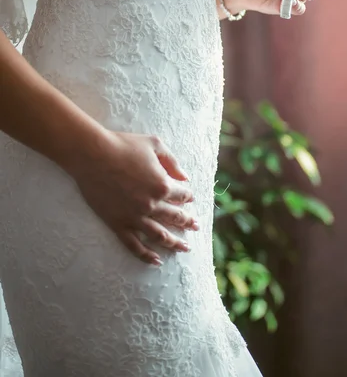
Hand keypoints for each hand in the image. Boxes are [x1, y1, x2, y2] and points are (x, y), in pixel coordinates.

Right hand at [65, 131, 196, 265]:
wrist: (92, 154)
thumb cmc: (123, 145)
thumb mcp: (154, 144)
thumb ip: (172, 161)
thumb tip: (185, 177)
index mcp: (162, 185)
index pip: (182, 195)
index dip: (188, 197)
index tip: (190, 199)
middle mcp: (151, 204)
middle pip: (175, 217)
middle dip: (187, 222)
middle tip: (195, 227)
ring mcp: (134, 217)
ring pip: (159, 236)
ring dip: (174, 243)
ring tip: (184, 248)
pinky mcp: (117, 224)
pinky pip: (134, 245)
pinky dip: (147, 255)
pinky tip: (156, 260)